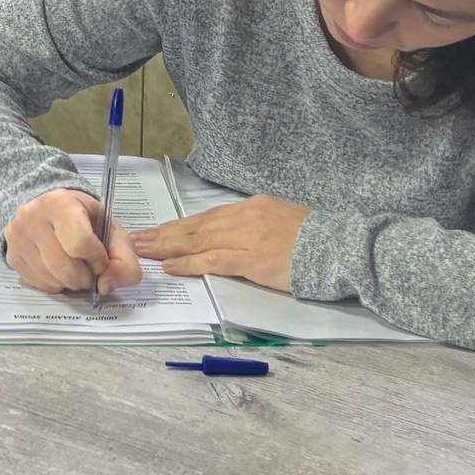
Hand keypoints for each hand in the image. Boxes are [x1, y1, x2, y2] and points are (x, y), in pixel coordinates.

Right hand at [3, 187, 142, 298]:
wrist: (47, 206)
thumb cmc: (83, 217)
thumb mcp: (111, 228)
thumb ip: (123, 259)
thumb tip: (106, 286)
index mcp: (60, 203)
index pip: (80, 243)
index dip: (97, 258)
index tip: (101, 256)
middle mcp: (32, 217)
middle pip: (65, 268)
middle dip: (85, 277)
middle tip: (89, 268)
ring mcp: (17, 237)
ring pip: (52, 280)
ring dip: (70, 283)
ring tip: (74, 267)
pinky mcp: (11, 256)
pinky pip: (39, 285)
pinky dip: (55, 284)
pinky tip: (58, 269)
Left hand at [132, 193, 309, 289]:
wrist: (339, 246)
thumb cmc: (314, 238)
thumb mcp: (281, 220)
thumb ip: (255, 225)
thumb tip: (231, 234)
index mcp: (251, 207)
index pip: (206, 217)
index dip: (178, 225)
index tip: (156, 230)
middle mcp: (244, 217)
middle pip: (195, 226)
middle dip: (163, 234)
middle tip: (136, 239)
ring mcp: (247, 238)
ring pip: (197, 241)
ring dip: (167, 247)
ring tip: (144, 251)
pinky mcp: (252, 259)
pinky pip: (213, 261)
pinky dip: (189, 264)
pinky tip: (171, 267)